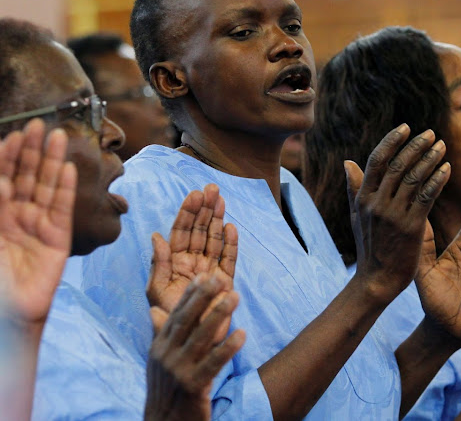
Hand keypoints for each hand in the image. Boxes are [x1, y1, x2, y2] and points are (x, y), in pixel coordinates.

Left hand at [0, 119, 75, 329]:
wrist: (4, 314)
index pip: (2, 179)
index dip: (7, 157)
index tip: (13, 135)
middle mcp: (15, 218)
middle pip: (25, 177)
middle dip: (30, 151)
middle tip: (38, 125)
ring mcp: (37, 228)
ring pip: (45, 187)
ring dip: (51, 161)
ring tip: (57, 136)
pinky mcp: (57, 240)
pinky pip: (61, 210)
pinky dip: (64, 188)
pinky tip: (67, 169)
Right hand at [145, 274, 245, 420]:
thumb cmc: (166, 391)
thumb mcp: (159, 362)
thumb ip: (161, 335)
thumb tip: (155, 311)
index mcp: (160, 347)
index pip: (176, 315)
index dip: (190, 295)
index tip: (204, 276)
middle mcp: (166, 355)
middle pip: (187, 320)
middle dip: (203, 297)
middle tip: (220, 278)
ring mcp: (178, 371)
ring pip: (201, 337)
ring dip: (219, 315)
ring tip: (235, 297)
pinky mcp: (192, 386)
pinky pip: (213, 363)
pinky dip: (227, 348)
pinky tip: (242, 334)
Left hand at [146, 184, 237, 342]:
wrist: (189, 344)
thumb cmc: (169, 319)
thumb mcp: (156, 292)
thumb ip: (158, 264)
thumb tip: (156, 236)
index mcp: (173, 263)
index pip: (181, 232)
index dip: (187, 213)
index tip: (194, 195)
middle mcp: (192, 263)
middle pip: (200, 231)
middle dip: (205, 209)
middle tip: (211, 189)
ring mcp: (210, 271)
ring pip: (214, 240)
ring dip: (218, 219)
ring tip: (221, 200)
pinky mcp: (225, 282)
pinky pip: (228, 259)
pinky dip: (230, 244)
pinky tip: (231, 228)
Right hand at [344, 125, 450, 304]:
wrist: (376, 281)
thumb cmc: (369, 247)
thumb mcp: (356, 216)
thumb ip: (355, 188)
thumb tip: (348, 162)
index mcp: (363, 198)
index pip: (377, 161)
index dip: (392, 141)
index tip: (406, 127)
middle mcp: (376, 203)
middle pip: (397, 165)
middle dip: (415, 145)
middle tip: (431, 133)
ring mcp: (393, 215)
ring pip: (413, 178)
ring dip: (429, 159)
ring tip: (442, 146)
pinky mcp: (411, 227)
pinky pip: (426, 197)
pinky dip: (437, 180)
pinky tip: (447, 169)